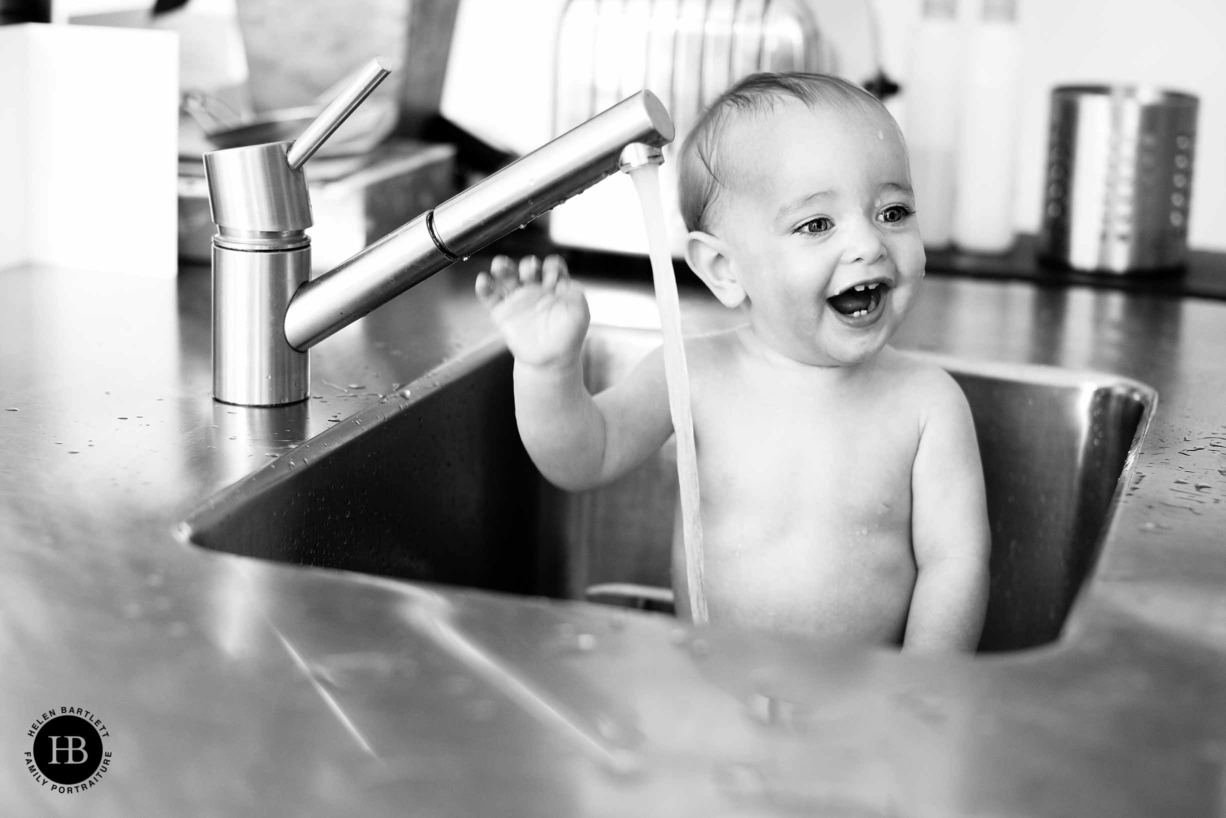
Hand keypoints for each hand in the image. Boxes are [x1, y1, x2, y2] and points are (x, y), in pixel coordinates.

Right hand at [475, 254, 589, 369]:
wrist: (549, 361)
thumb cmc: (567, 337)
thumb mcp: (579, 314)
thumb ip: (576, 295)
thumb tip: (569, 281)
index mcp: (554, 286)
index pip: (551, 267)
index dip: (551, 267)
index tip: (553, 276)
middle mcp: (535, 289)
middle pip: (527, 267)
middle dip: (527, 265)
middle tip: (529, 271)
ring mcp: (517, 299)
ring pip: (506, 276)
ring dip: (502, 267)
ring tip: (500, 265)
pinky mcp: (502, 312)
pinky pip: (489, 296)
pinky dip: (484, 287)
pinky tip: (483, 280)